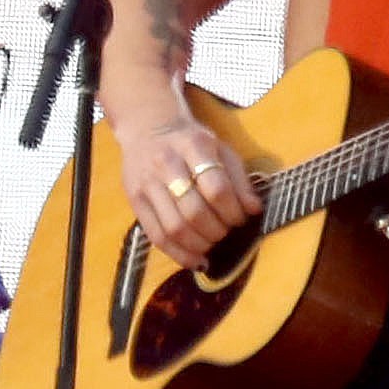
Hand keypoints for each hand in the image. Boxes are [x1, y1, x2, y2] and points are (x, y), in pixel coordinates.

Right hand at [118, 112, 260, 269]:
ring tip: (212, 244)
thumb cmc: (190, 141)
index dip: (233, 211)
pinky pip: (156, 237)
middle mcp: (166, 164)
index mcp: (193, 146)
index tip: (240, 218)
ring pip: (174, 228)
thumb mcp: (221, 149)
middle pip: (194, 212)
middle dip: (217, 231)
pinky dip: (179, 255)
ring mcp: (147, 183)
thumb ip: (239, 179)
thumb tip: (254, 210)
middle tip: (226, 232)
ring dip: (200, 245)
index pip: (216, 188)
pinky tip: (195, 260)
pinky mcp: (135, 200)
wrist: (148, 127)